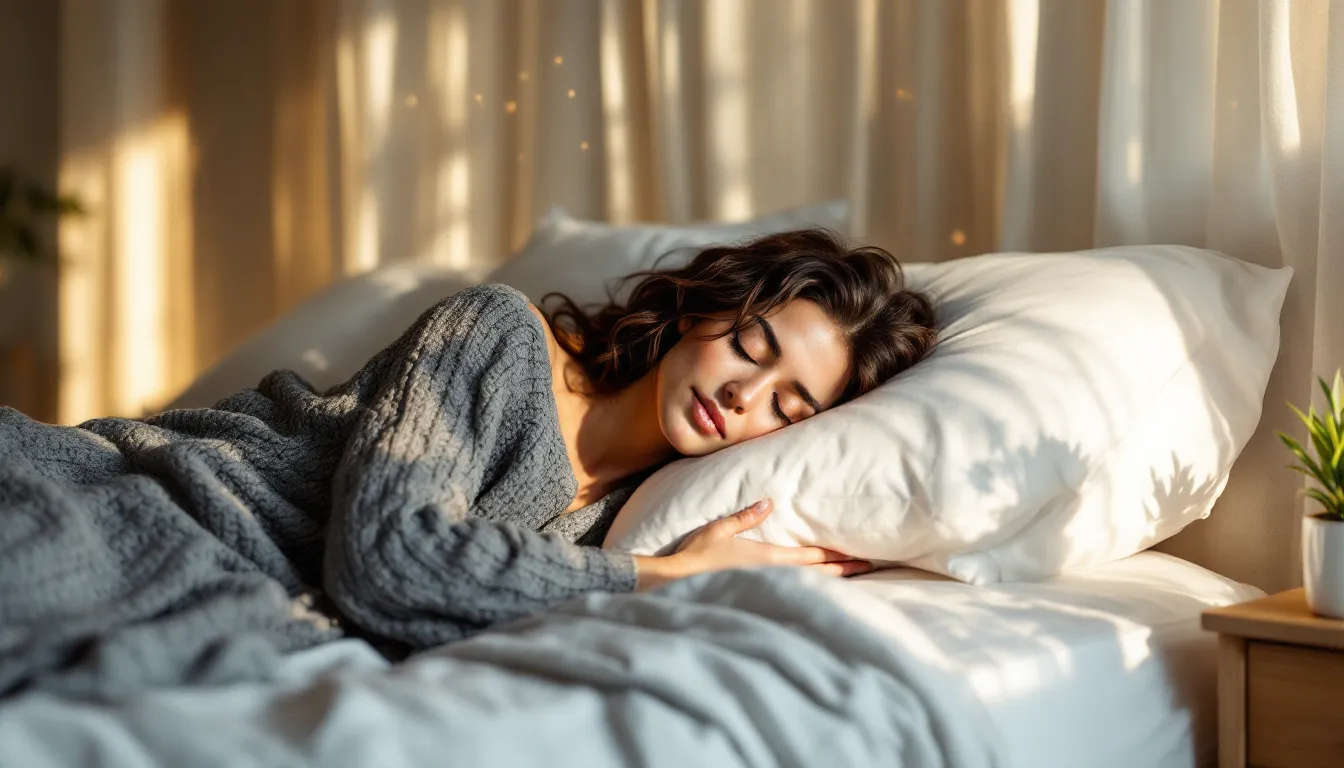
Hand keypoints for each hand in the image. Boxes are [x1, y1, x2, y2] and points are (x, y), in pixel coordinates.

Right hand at [633, 499, 873, 590]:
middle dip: (845, 570)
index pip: (813, 557)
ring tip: (853, 577)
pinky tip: (818, 589)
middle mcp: (773, 574)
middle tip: (870, 566)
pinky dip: (812, 588)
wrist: (676, 583)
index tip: (862, 555)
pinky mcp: (758, 592)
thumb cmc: (697, 554)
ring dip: (833, 580)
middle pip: (818, 574)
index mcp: (770, 558)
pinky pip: (793, 590)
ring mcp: (766, 586)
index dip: (839, 556)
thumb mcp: (720, 529)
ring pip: (808, 585)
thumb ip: (747, 517)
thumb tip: (770, 503)